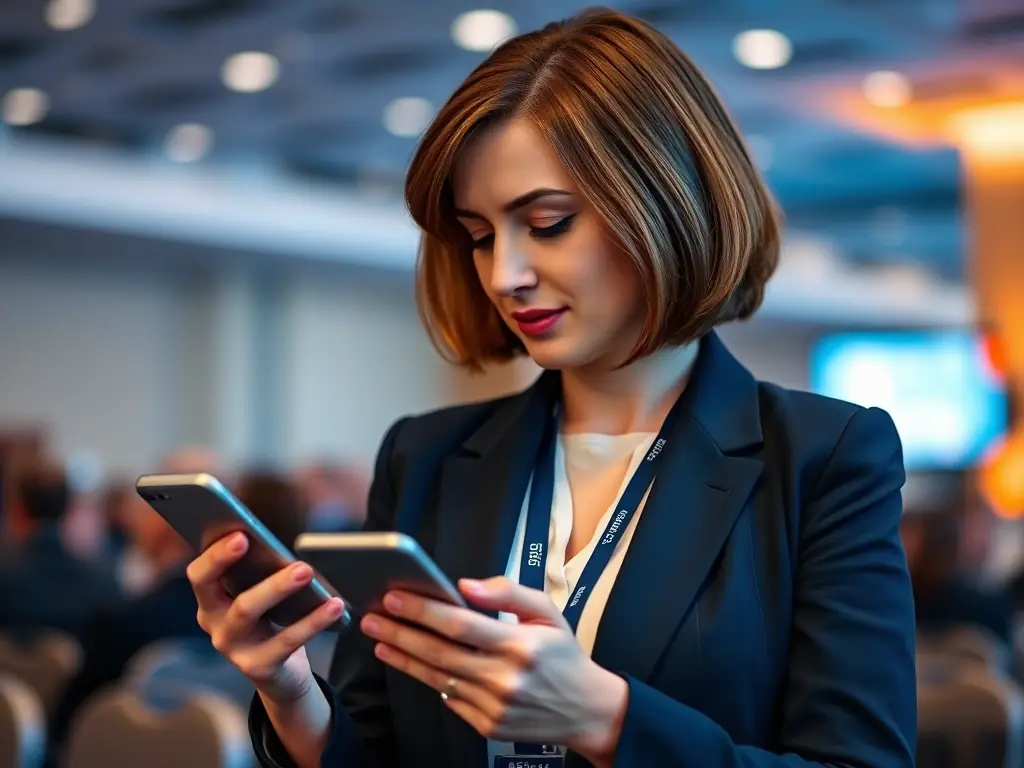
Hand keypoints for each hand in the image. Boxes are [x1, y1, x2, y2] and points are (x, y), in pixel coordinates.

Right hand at [186, 532, 345, 704]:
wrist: (282, 674)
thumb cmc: (271, 620)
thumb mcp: (260, 595)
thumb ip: (258, 571)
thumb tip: (276, 537)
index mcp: (211, 600)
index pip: (199, 574)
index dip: (213, 554)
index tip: (238, 533)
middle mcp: (214, 623)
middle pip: (213, 589)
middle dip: (231, 562)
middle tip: (251, 539)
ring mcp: (233, 647)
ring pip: (247, 611)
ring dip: (277, 587)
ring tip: (306, 570)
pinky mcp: (258, 666)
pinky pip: (286, 641)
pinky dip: (313, 621)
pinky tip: (334, 605)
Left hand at [360, 576, 627, 763]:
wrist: (587, 710)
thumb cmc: (564, 655)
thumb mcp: (547, 612)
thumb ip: (508, 592)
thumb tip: (466, 585)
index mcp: (520, 644)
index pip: (460, 624)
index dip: (423, 610)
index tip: (395, 596)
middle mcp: (505, 678)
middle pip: (439, 652)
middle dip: (400, 632)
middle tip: (372, 616)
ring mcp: (494, 706)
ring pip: (437, 677)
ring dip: (403, 657)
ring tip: (379, 639)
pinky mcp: (488, 725)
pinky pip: (449, 698)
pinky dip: (427, 678)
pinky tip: (409, 662)